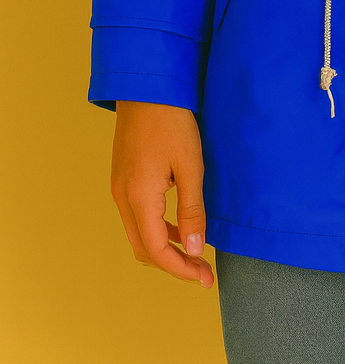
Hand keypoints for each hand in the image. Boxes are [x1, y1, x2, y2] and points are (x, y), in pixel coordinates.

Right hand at [110, 101, 213, 287]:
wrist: (146, 85)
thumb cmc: (172, 121)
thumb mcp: (190, 165)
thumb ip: (192, 210)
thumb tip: (195, 250)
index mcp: (138, 198)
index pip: (157, 251)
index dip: (181, 270)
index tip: (206, 278)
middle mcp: (122, 198)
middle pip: (144, 249)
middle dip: (173, 265)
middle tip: (202, 271)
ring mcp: (119, 188)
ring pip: (139, 234)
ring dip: (165, 248)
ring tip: (195, 253)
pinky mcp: (123, 178)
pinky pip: (137, 216)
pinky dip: (158, 228)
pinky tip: (180, 225)